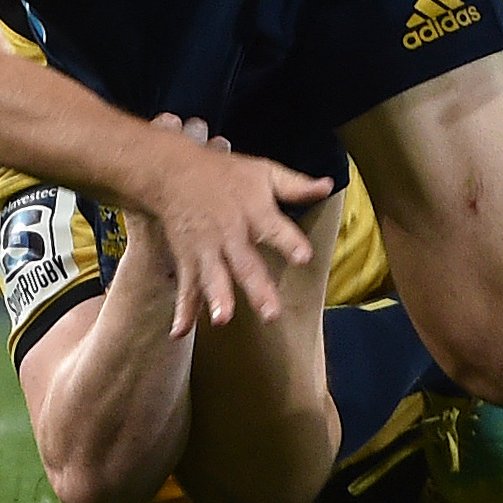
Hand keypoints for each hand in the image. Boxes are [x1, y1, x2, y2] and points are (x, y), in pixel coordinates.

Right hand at [132, 117, 331, 337]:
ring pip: (213, 275)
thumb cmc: (226, 174)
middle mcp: (230, 232)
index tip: (304, 257)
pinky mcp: (187, 259)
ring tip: (222, 319)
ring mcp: (206, 248)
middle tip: (270, 313)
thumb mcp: (264, 172)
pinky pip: (186, 287)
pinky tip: (179, 332)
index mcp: (254, 210)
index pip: (275, 227)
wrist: (174, 170)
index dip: (290, 242)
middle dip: (257, 288)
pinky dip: (183, 310)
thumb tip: (328, 186)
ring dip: (217, 296)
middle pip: (245, 262)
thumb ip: (296, 186)